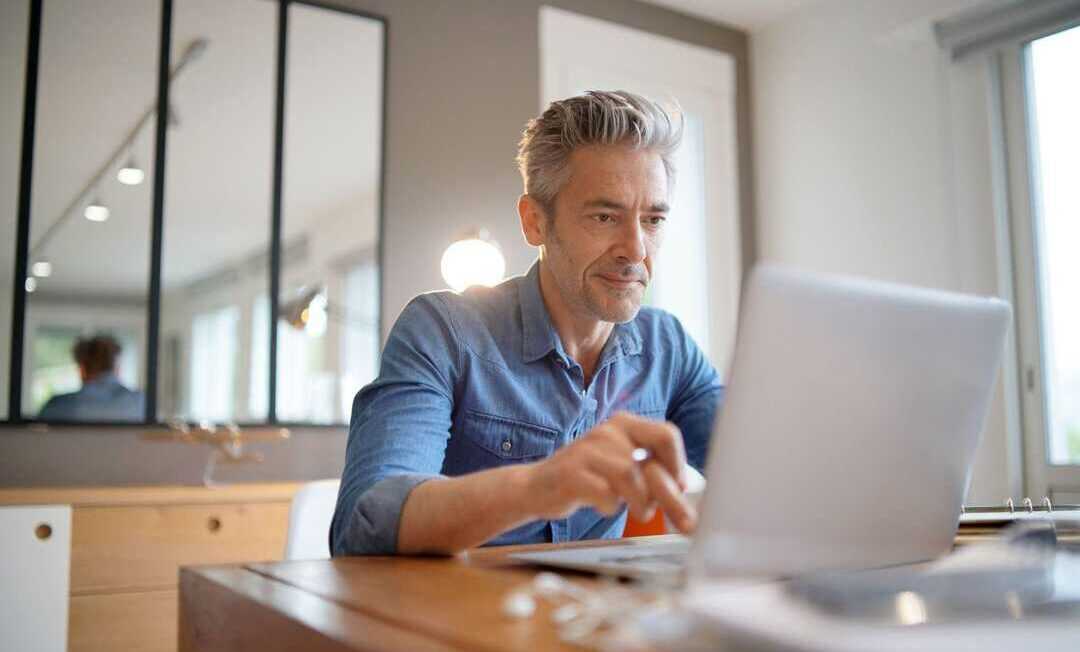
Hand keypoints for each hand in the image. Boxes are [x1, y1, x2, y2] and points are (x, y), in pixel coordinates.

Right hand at [524, 412, 696, 532]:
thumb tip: (685, 490)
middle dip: (671, 498)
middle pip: (652, 464)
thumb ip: (650, 472)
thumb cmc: (587, 478)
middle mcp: (607, 432)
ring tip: (639, 512)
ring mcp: (586, 451)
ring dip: (641, 503)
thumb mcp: (621, 466)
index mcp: (624, 424)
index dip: (678, 464)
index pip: (666, 434)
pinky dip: (612, 507)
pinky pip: (605, 494)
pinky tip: (606, 507)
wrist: (535, 486)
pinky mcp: (570, 474)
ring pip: (630, 479)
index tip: (679, 486)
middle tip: (685, 522)